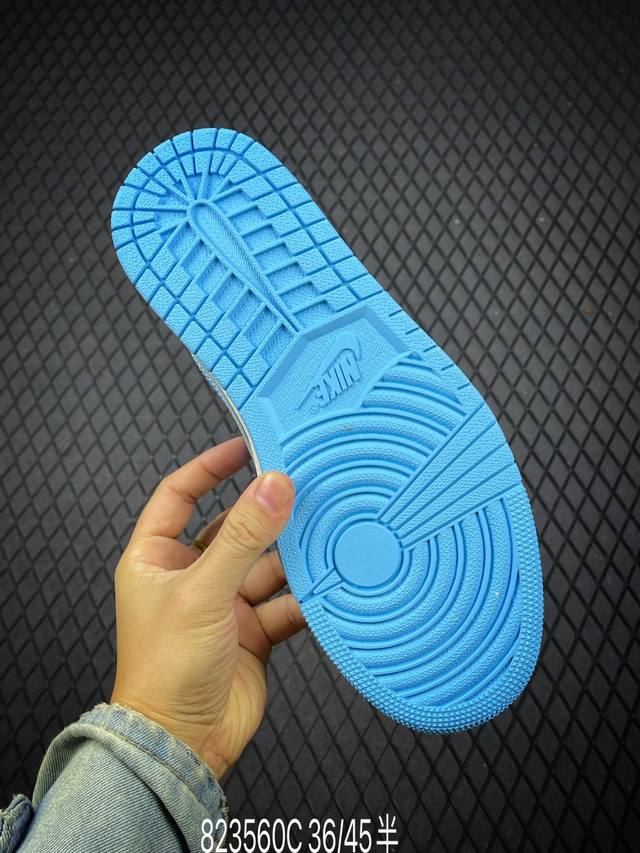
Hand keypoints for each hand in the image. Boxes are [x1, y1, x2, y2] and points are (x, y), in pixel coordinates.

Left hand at [110, 437, 303, 777]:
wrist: (184, 744)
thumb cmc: (165, 671)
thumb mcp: (203, 591)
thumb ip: (243, 538)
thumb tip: (272, 486)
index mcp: (156, 559)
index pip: (180, 494)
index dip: (210, 467)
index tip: (246, 447)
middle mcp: (189, 577)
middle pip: (233, 529)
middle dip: (265, 513)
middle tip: (301, 488)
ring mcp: (222, 605)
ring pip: (264, 565)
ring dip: (291, 556)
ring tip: (324, 535)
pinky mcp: (252, 631)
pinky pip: (284, 601)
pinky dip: (305, 595)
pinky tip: (326, 586)